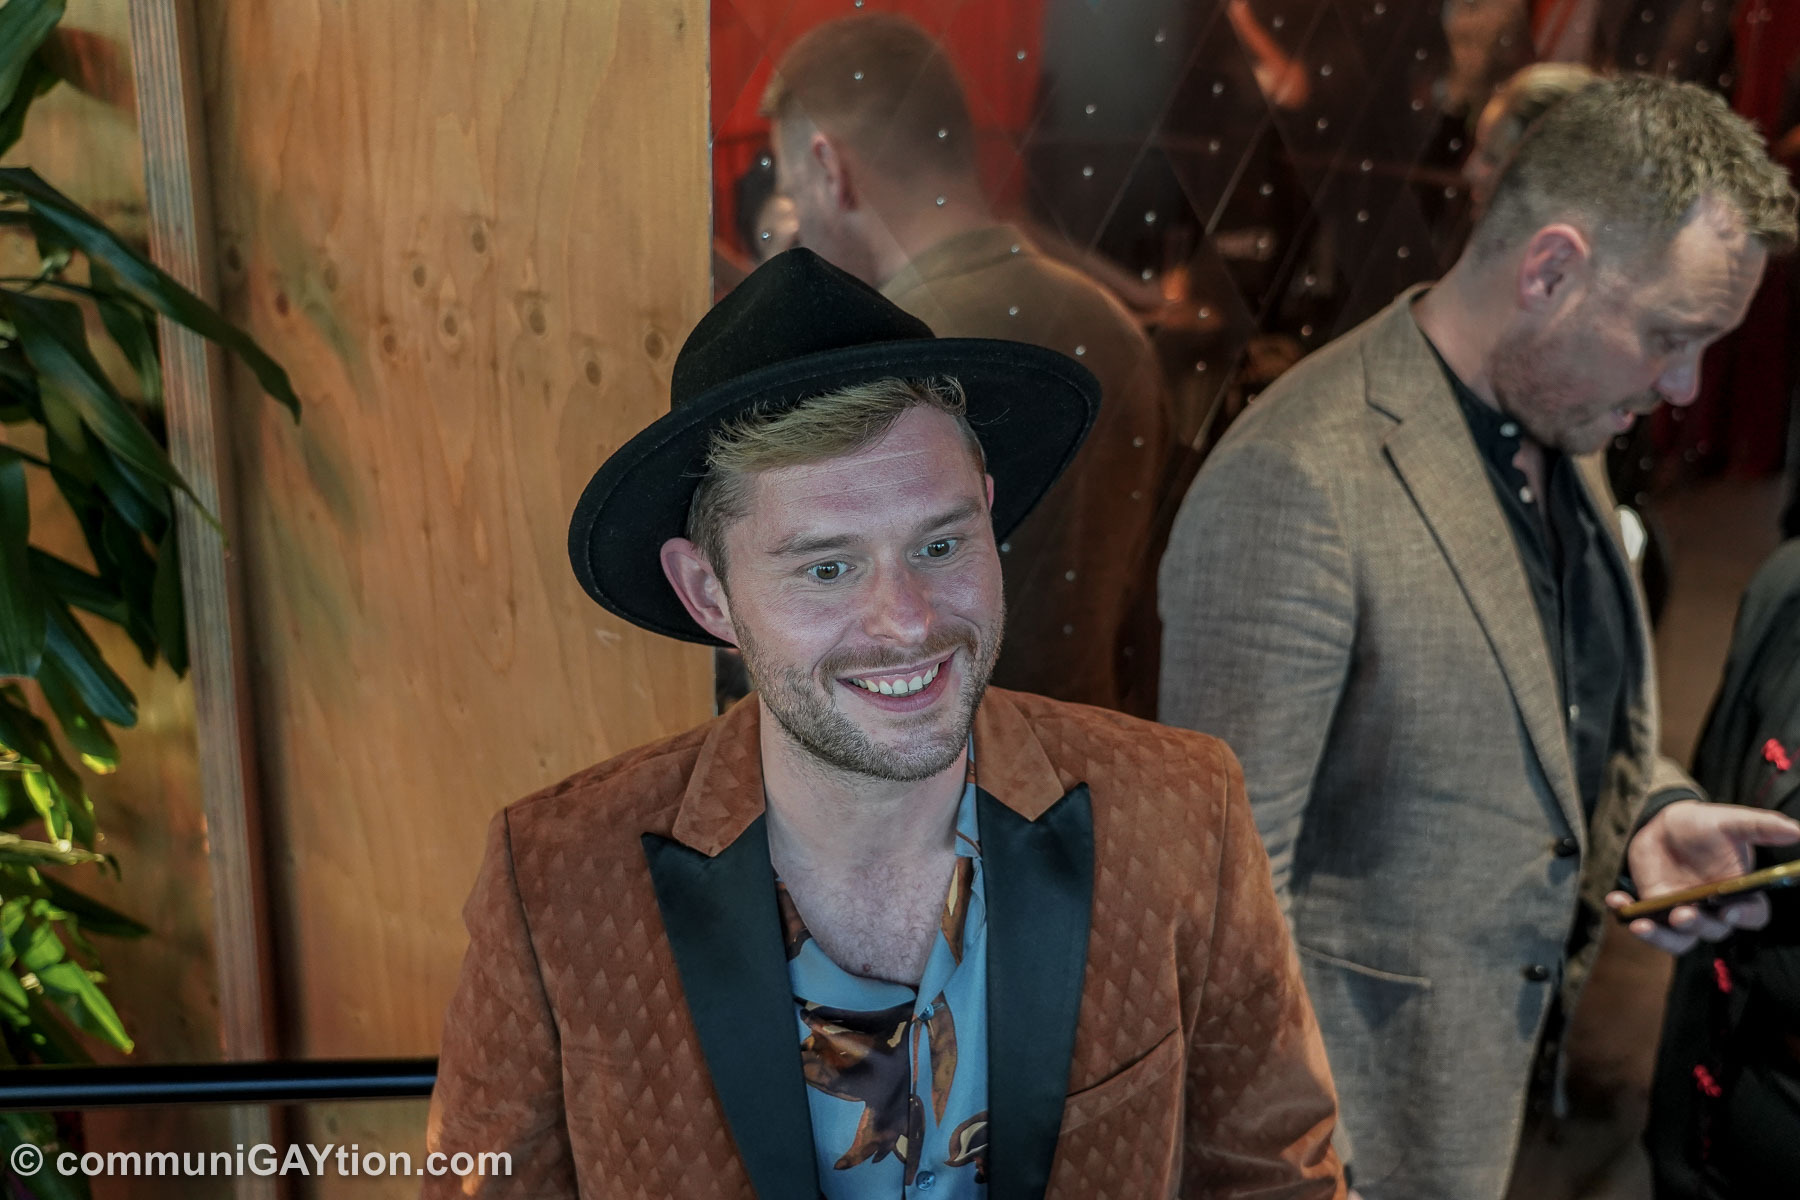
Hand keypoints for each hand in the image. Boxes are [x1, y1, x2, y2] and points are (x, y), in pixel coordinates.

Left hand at [1607, 801, 1799, 952]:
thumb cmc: (1705, 826)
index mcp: (1740, 893)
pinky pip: (1643, 922)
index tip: (1731, 909)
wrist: (1664, 822)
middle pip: (1712, 930)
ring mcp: (1683, 912)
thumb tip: (1798, 829)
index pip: (1752, 915)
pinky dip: (1627, 914)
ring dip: (1659, 936)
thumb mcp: (1731, 821)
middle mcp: (1714, 910)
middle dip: (1697, 925)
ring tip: (1640, 924)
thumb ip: (1761, 827)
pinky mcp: (1653, 909)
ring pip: (1677, 939)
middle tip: (1682, 913)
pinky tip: (1615, 900)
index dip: (1744, 916)